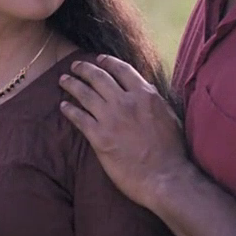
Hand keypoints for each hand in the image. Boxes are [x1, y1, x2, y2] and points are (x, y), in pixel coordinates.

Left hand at [59, 55, 187, 208]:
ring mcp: (110, 119)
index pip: (122, 69)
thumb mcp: (169, 116)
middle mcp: (125, 102)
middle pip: (99, 77)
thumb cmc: (172, 150)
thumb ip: (154, 101)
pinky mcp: (99, 138)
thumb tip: (146, 90)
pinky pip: (79, 118)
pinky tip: (63, 106)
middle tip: (75, 66)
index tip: (99, 59)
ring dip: (72, 85)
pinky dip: (69, 110)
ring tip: (63, 80)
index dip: (107, 62)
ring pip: (85, 94)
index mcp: (145, 95)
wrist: (164, 176)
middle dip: (84, 69)